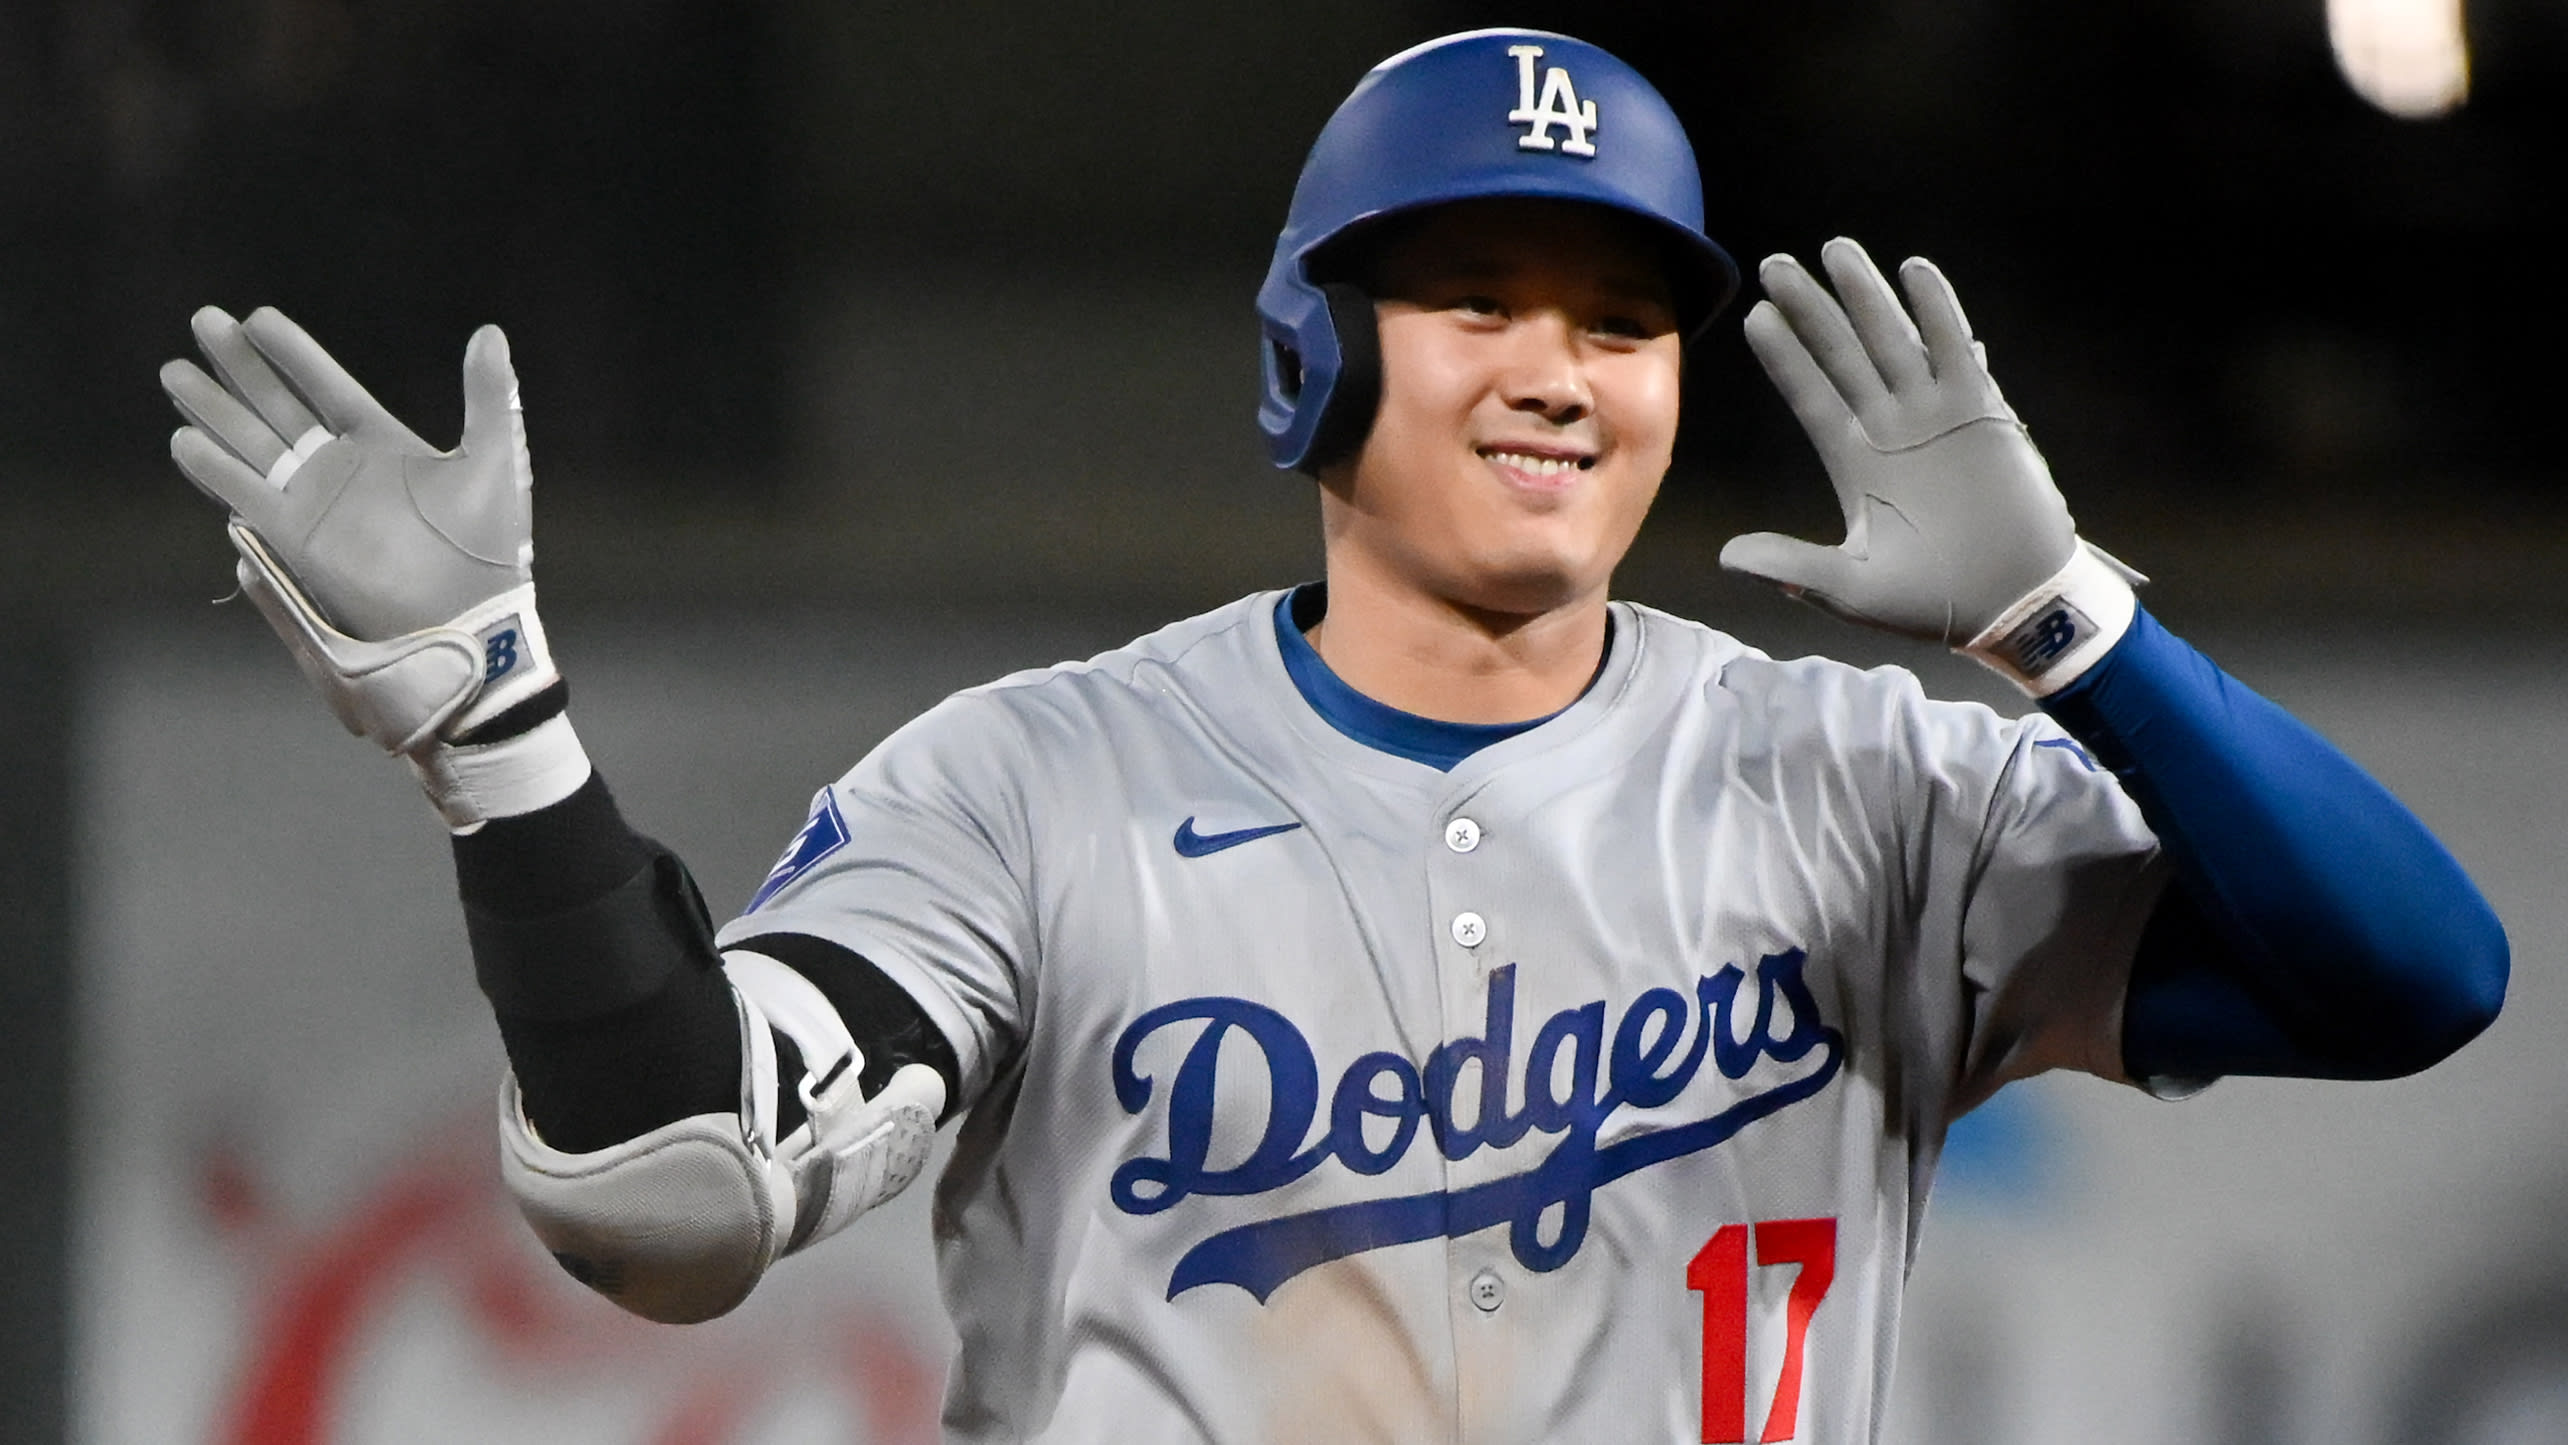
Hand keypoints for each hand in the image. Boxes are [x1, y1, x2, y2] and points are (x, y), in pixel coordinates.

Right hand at [162, 308, 557, 749]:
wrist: (468, 621)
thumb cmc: (489, 548)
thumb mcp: (496, 461)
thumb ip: (489, 395)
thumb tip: (490, 332)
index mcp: (385, 446)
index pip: (327, 387)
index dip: (293, 354)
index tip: (257, 316)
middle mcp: (342, 471)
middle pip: (279, 406)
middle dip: (241, 367)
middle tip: (203, 320)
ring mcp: (315, 506)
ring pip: (253, 444)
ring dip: (215, 409)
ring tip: (175, 372)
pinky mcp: (295, 542)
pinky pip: (247, 497)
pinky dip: (215, 470)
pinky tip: (184, 440)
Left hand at [1721, 238, 2108, 642]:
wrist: (2013, 604)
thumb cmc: (1934, 600)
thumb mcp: (1851, 588)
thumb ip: (1790, 566)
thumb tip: (1726, 556)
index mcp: (1855, 463)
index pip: (1810, 396)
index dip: (1784, 357)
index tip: (1754, 317)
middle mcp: (1890, 428)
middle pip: (1843, 354)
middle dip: (1811, 310)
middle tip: (1775, 265)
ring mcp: (1936, 415)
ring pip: (1893, 341)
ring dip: (1866, 296)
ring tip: (1835, 250)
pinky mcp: (1983, 411)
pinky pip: (1957, 350)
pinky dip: (1939, 311)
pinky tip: (1914, 271)